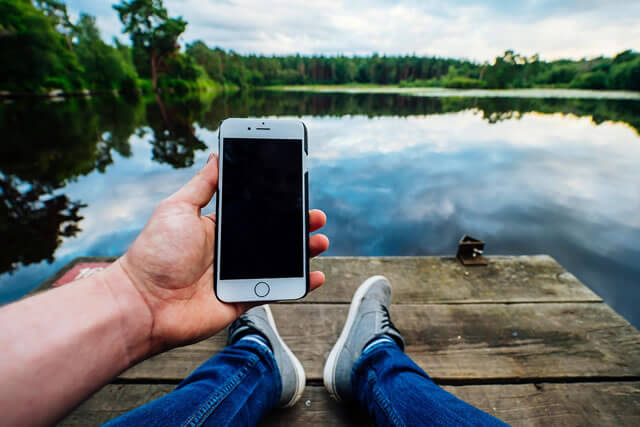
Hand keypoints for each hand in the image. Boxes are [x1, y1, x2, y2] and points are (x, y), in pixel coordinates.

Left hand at [116, 153, 328, 353]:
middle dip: (297, 225)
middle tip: (315, 216)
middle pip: (272, 236)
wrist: (143, 303)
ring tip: (320, 241)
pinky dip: (297, 285)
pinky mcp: (242, 299)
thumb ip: (203, 185)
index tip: (295, 192)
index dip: (276, 203)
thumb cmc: (156, 253)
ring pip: (279, 262)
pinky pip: (276, 291)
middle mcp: (230, 251)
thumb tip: (216, 155)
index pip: (254, 212)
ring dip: (303, 252)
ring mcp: (237, 276)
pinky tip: (314, 276)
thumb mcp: (178, 208)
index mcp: (216, 228)